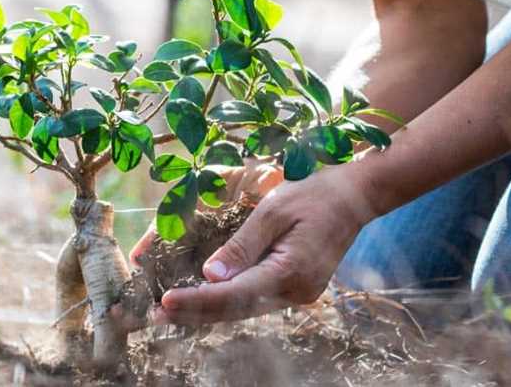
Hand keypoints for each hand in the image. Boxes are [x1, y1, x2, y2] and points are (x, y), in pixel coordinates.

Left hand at [151, 160, 376, 325]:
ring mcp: (299, 294)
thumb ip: (241, 245)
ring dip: (206, 311)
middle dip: (193, 313)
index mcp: (291, 271)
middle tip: (153, 316)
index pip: (233, 295)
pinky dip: (226, 301)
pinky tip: (202, 300)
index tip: (164, 303)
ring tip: (168, 312)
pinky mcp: (297, 288)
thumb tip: (210, 275)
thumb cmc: (315, 193)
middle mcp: (295, 291)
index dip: (196, 301)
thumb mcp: (273, 210)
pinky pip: (255, 300)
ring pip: (244, 309)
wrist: (358, 196)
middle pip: (236, 310)